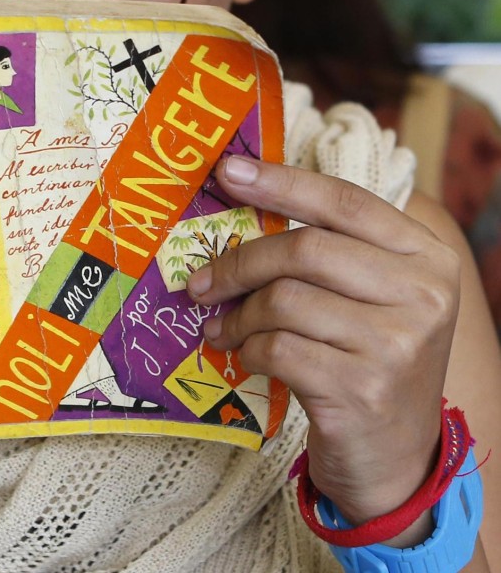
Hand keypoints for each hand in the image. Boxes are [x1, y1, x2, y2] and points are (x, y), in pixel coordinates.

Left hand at [187, 155, 457, 541]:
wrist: (396, 456)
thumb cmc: (368, 361)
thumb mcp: (371, 300)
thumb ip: (329, 255)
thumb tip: (241, 206)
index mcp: (425, 257)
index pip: (344, 202)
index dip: (281, 182)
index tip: (228, 170)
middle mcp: (422, 295)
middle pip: (303, 249)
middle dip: (239, 263)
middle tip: (201, 283)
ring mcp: (397, 344)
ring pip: (283, 301)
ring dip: (238, 315)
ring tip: (222, 327)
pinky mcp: (362, 388)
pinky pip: (277, 348)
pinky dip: (248, 350)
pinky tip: (243, 354)